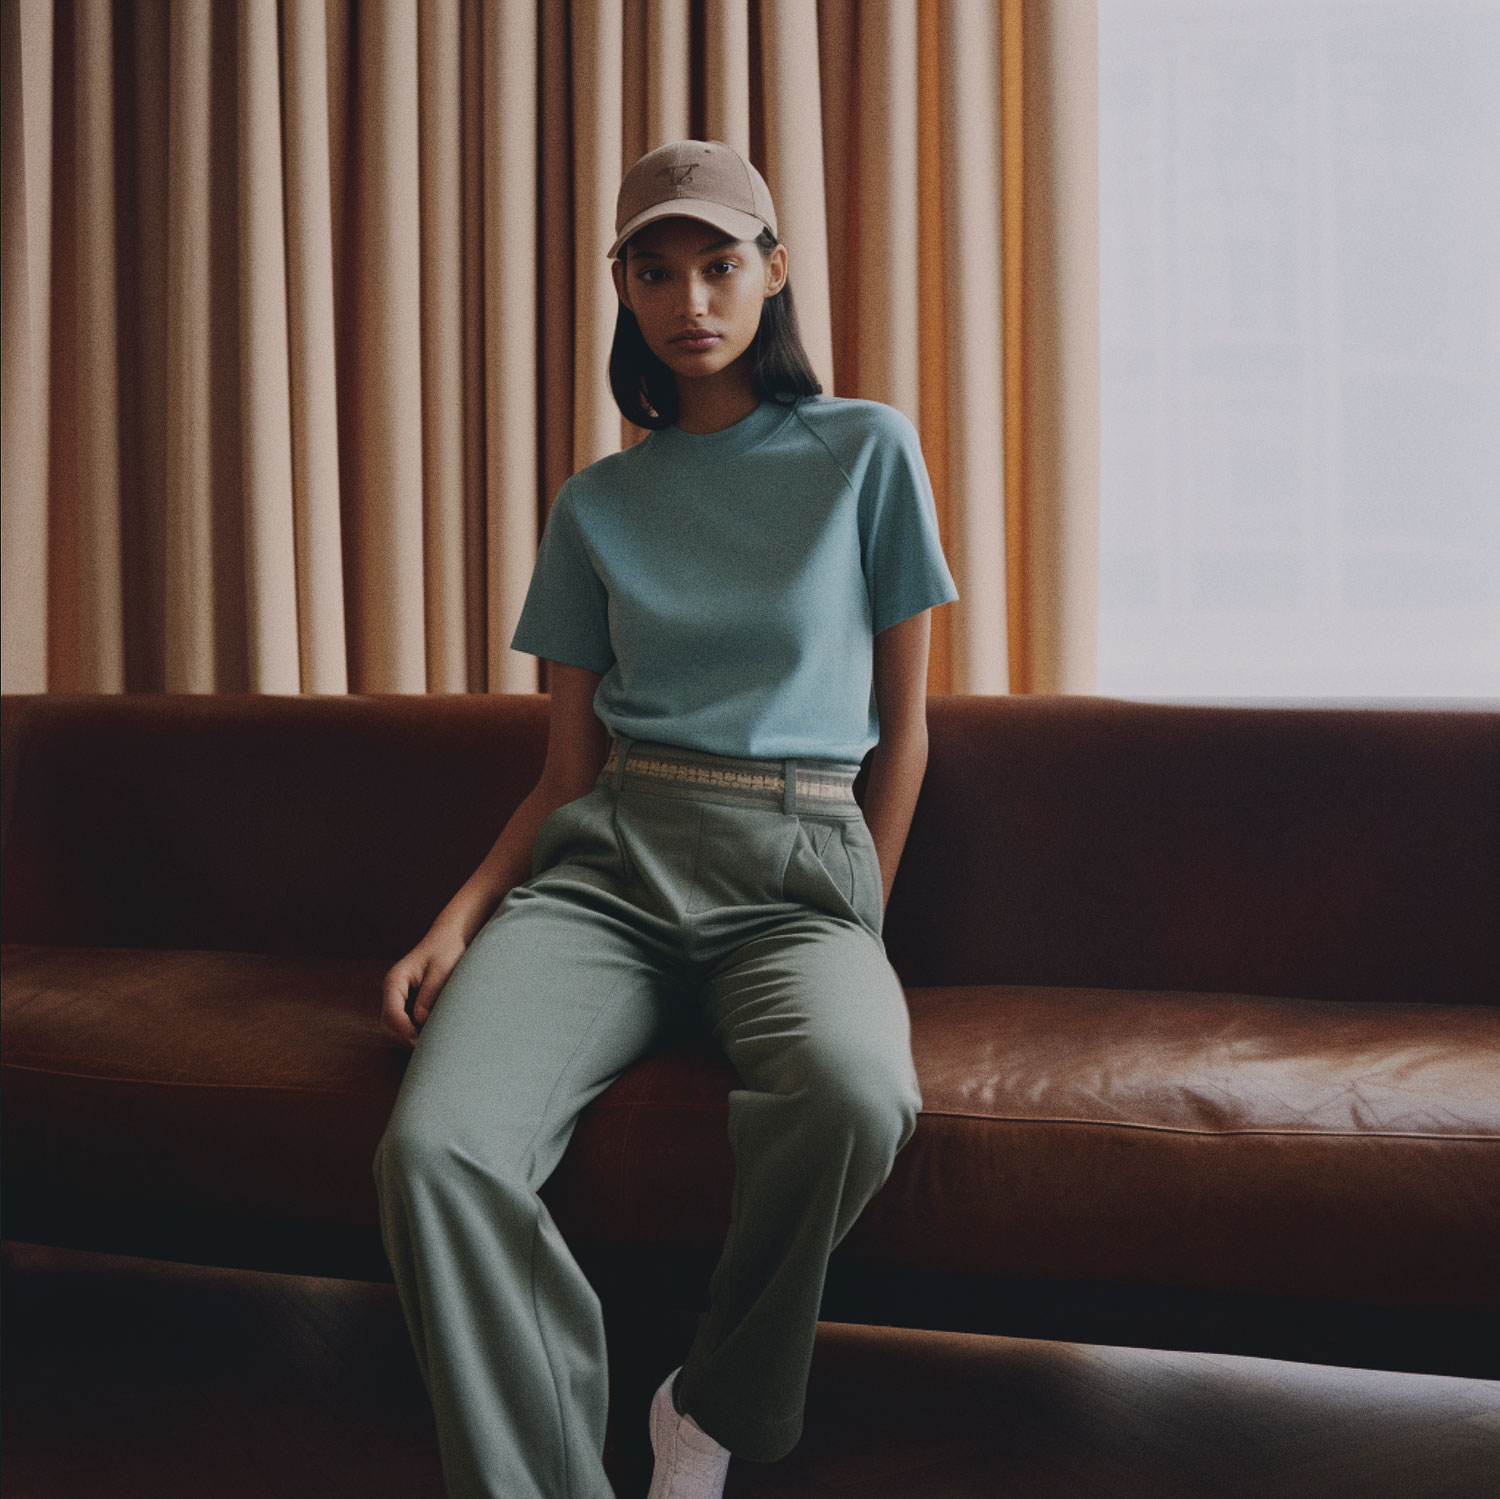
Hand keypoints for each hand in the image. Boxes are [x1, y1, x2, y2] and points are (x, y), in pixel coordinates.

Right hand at [380, 927, 469, 1050]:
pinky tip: (432, 1034)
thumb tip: (420, 1021)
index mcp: (395, 980)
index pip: (392, 1013)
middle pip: (387, 1025)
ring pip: (393, 1028)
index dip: (405, 1030)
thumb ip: (429, 995)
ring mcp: (398, 998)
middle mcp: (392, 991)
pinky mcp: (407, 1003)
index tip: (421, 1041)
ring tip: (432, 1041)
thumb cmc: (446, 951)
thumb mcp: (441, 971)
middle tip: (428, 1047)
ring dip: (408, 1037)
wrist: (450, 938)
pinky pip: (404, 1024)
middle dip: (404, 1038)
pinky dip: (414, 1032)